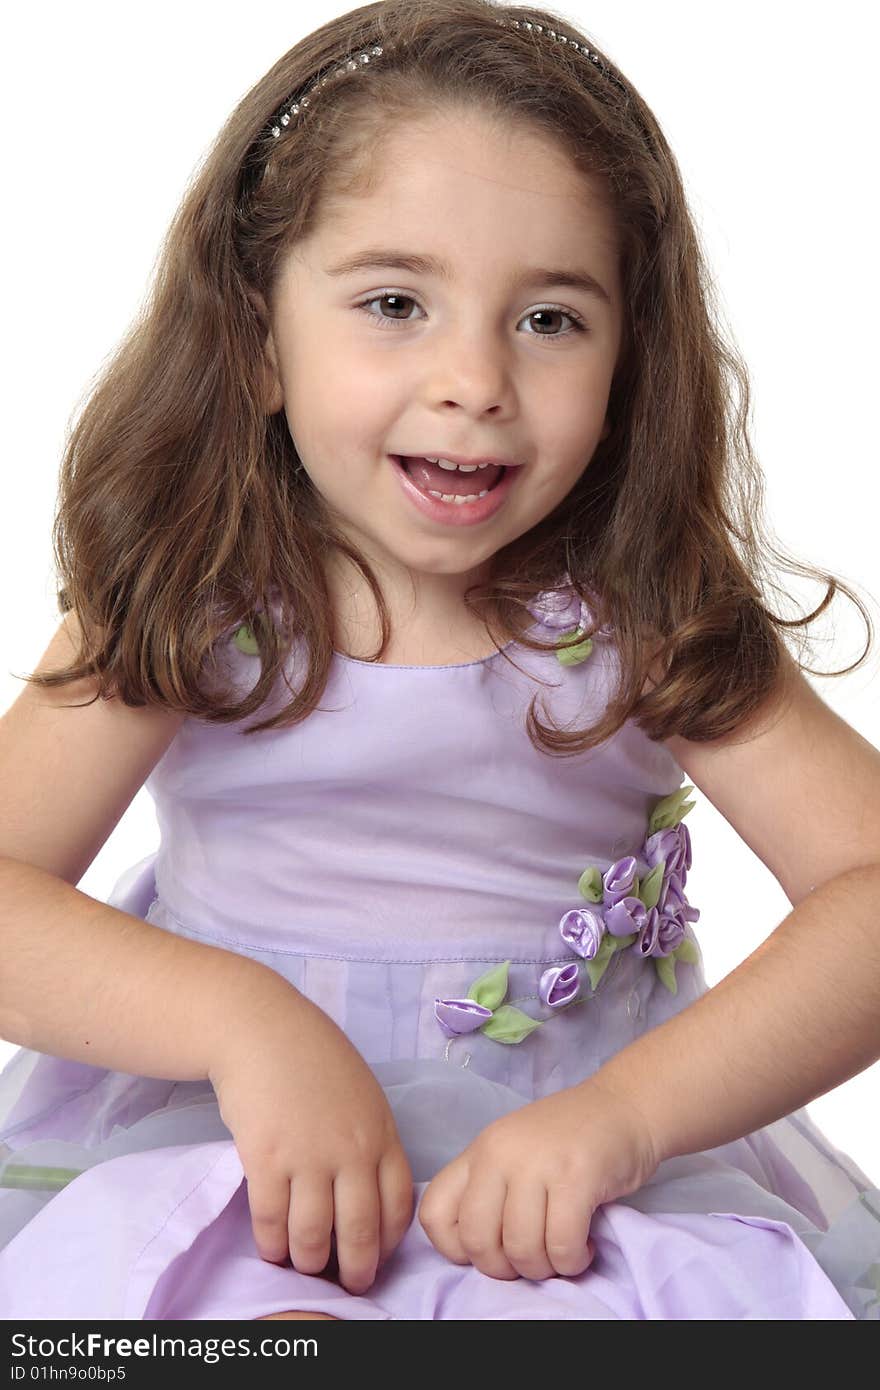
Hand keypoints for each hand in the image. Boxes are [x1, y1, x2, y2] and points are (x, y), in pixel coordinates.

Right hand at [207, 972, 413, 1294]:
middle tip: (348, 1284)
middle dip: (356, 1269)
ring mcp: (308, 1157)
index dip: (389, 1243)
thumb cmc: (312, 1056)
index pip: (398, 1207)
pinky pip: (271, 1222)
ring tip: (303, 1267)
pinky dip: (271, 1245)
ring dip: (309, 1262)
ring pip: (313, 1237)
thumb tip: (370, 1188)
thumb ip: (370, 1138)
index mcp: (381, 1133)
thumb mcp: (361, 1092)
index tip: (378, 1257)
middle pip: (361, 1232)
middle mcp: (351, 1151)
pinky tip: (271, 1249)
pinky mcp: (266, 1160)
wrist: (261, 1028)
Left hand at [417, 1076, 658, 1280]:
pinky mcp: (577, 1176)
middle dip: (506, 1269)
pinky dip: (573, 1260)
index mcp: (479, 1151)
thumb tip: (478, 1253)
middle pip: (478, 1241)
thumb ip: (491, 1191)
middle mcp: (499, 1153)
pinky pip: (561, 1245)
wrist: (625, 1106)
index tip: (492, 1248)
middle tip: (533, 1257)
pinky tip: (584, 1246)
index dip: (456, 1249)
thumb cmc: (570, 1140)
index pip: (433, 1213)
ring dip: (545, 1267)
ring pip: (521, 1249)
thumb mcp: (515, 1153)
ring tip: (563, 1251)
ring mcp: (537, 1162)